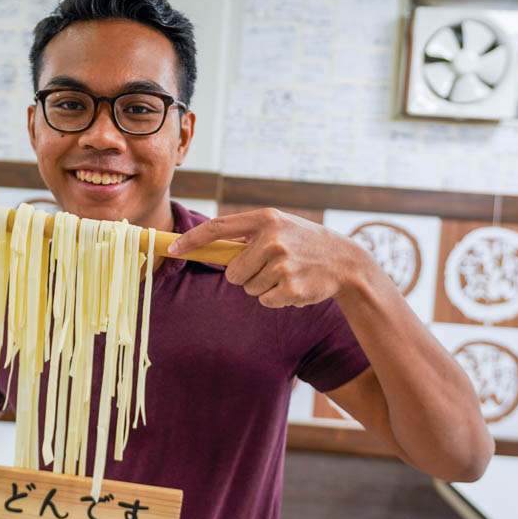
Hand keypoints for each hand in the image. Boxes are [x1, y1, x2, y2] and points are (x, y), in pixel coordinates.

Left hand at [168, 208, 363, 307]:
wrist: (345, 261)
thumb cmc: (304, 243)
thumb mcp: (279, 227)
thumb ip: (246, 234)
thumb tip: (206, 245)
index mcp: (266, 218)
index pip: (217, 228)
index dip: (192, 240)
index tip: (172, 249)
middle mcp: (272, 238)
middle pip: (232, 271)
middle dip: (245, 275)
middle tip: (269, 267)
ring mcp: (281, 263)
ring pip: (248, 288)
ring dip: (263, 286)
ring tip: (286, 273)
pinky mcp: (290, 286)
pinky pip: (264, 300)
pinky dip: (276, 298)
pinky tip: (294, 285)